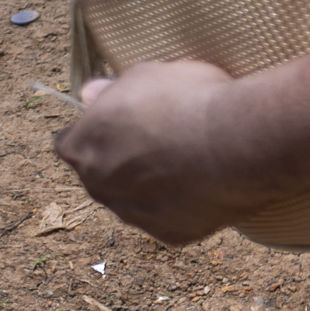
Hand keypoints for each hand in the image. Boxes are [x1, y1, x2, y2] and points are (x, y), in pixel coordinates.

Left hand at [54, 58, 263, 246]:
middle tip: (164, 141)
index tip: (124, 121)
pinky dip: (186, 206)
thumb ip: (112, 90)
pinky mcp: (170, 235)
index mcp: (81, 147)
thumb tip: (91, 94)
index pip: (70, 142)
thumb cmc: (187, 100)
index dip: (98, 130)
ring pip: (137, 200)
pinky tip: (208, 185)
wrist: (238, 141)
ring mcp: (134, 215)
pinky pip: (173, 219)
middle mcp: (98, 187)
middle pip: (103, 175)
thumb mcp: (145, 75)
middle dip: (125, 161)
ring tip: (194, 161)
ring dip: (155, 185)